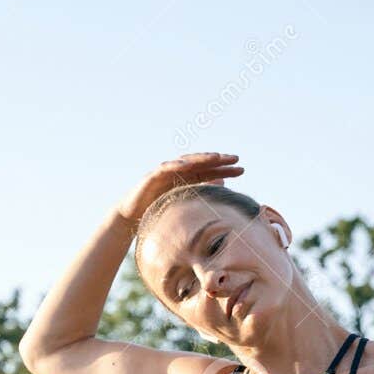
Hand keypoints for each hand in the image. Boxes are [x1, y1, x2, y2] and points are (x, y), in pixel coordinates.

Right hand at [116, 153, 243, 224]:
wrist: (131, 216)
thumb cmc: (157, 210)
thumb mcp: (183, 204)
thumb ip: (200, 192)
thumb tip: (222, 185)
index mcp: (187, 179)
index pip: (210, 171)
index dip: (225, 169)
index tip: (242, 170)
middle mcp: (178, 172)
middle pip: (201, 164)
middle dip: (218, 160)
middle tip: (236, 159)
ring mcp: (165, 172)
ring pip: (186, 162)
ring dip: (201, 158)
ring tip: (216, 157)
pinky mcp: (151, 176)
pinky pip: (165, 168)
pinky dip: (175, 165)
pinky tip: (186, 164)